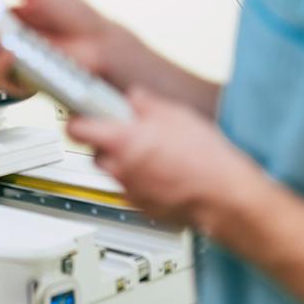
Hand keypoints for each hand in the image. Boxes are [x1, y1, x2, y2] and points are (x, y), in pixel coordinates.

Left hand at [68, 88, 260, 228]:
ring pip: (112, 171)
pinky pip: (130, 187)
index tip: (83, 114)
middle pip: (94, 151)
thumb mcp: (176, 114)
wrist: (228, 198)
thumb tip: (134, 98)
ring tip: (152, 153)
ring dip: (123, 161)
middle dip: (105, 141)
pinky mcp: (142, 206)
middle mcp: (119, 167)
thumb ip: (146, 103)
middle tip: (127, 132)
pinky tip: (163, 172)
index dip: (77, 120)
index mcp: (121, 141)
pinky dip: (139, 179)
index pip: (75, 129)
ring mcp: (129, 189)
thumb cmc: (206, 159)